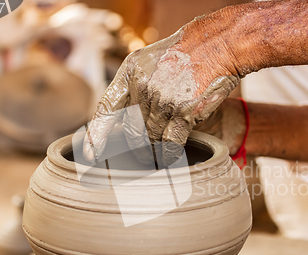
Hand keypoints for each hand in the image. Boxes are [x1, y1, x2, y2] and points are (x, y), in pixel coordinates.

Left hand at [84, 18, 239, 164]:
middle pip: (132, 130)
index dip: (97, 134)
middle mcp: (142, 86)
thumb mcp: (148, 60)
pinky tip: (170, 155)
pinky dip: (169, 153)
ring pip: (152, 137)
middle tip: (142, 154)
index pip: (107, 108)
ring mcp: (163, 99)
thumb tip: (125, 115)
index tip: (91, 153)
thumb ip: (133, 85)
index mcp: (130, 73)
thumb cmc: (184, 55)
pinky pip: (170, 143)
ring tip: (159, 152)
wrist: (216, 46)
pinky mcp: (184, 111)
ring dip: (155, 148)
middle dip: (137, 145)